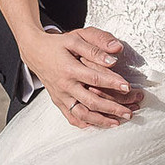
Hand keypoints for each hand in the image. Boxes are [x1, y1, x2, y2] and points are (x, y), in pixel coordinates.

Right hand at [24, 26, 140, 128]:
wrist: (34, 51)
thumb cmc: (57, 44)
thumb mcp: (75, 38)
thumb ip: (95, 47)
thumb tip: (114, 56)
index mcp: (70, 69)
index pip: (95, 78)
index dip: (113, 83)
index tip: (128, 87)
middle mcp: (65, 85)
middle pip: (91, 101)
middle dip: (112, 108)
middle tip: (129, 112)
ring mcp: (61, 95)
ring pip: (81, 114)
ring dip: (100, 121)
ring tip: (117, 123)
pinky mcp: (58, 101)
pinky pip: (70, 116)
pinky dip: (83, 123)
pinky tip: (95, 125)